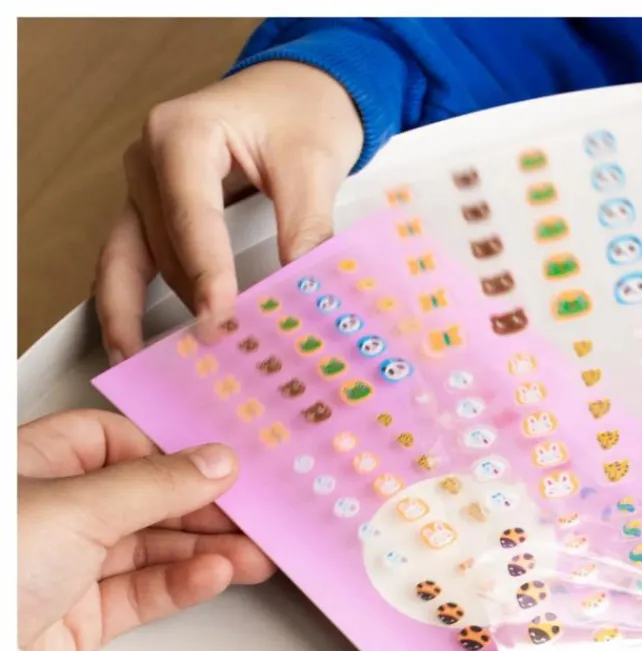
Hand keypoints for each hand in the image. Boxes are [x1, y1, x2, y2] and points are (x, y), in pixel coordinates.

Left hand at [18, 410, 274, 650]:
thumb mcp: (80, 507)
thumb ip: (158, 484)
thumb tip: (218, 460)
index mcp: (33, 466)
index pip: (112, 443)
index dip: (166, 455)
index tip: (218, 469)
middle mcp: (49, 513)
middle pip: (141, 499)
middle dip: (200, 509)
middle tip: (252, 518)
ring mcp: (64, 568)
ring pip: (149, 549)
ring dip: (204, 550)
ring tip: (255, 556)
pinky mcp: (79, 619)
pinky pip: (141, 593)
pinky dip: (182, 584)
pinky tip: (217, 576)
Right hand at [95, 61, 362, 362]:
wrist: (297, 93)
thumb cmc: (300, 113)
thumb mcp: (313, 167)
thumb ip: (306, 229)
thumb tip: (303, 293)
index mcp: (182, 133)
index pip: (191, 216)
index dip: (206, 273)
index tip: (220, 318)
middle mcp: (148, 159)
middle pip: (162, 245)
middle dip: (189, 302)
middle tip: (214, 356)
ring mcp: (144, 187)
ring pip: (135, 261)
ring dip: (151, 314)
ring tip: (168, 369)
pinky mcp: (153, 213)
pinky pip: (130, 264)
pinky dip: (131, 305)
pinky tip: (136, 347)